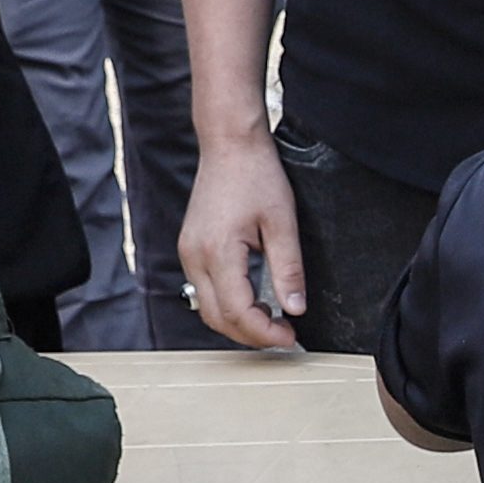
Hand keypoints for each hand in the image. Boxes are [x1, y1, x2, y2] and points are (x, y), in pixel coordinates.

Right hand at [170, 134, 310, 354]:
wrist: (230, 145)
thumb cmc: (256, 175)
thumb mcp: (282, 223)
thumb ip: (288, 270)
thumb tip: (295, 308)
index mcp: (217, 252)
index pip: (237, 312)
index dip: (264, 332)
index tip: (289, 337)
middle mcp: (194, 257)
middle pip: (217, 318)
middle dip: (251, 334)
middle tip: (283, 334)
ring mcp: (188, 253)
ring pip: (207, 308)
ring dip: (238, 322)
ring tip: (271, 319)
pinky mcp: (190, 249)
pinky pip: (204, 290)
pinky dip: (227, 304)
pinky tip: (252, 300)